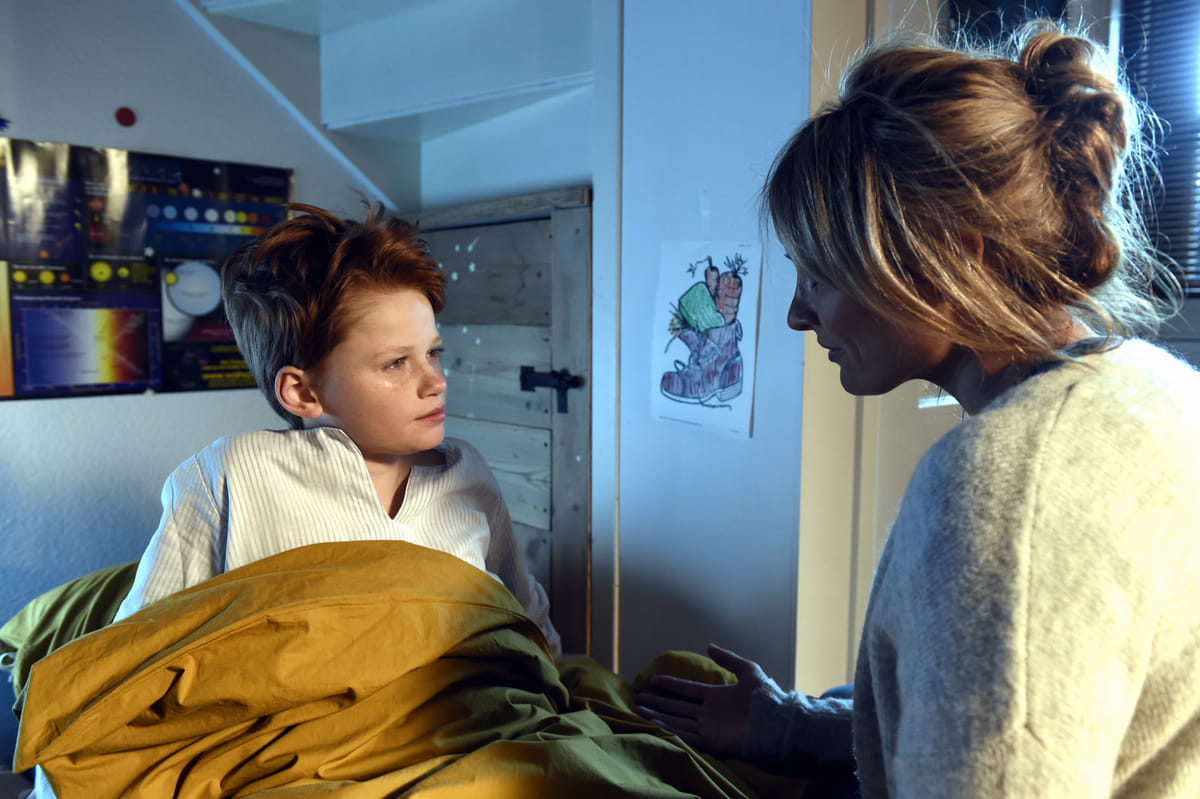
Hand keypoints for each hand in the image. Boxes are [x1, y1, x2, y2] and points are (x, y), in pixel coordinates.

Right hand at [634, 643, 782, 756]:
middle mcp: (708, 712)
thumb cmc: (766, 696)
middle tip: (638, 698)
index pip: (687, 690)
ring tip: (640, 710)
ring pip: (677, 721)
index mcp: (716, 696)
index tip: (653, 679)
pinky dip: (672, 731)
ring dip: (659, 716)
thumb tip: (709, 646)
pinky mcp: (712, 743)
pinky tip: (657, 725)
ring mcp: (709, 728)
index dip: (671, 685)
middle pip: (677, 707)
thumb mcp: (748, 671)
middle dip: (658, 702)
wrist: (778, 722)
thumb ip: (728, 658)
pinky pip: (687, 737)